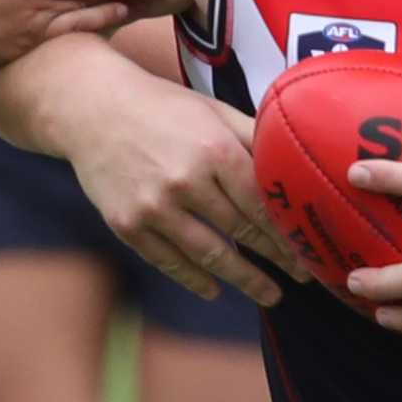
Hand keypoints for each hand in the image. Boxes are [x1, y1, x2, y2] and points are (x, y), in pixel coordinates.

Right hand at [67, 77, 305, 307]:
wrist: (91, 108)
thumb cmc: (161, 106)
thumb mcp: (211, 110)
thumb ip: (252, 136)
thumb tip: (295, 160)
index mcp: (213, 149)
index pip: (261, 202)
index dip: (289, 231)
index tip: (309, 249)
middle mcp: (185, 181)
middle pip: (242, 232)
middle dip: (277, 259)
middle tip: (301, 277)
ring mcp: (153, 208)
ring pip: (210, 255)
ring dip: (244, 280)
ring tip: (270, 295)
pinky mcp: (127, 225)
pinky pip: (169, 261)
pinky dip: (195, 280)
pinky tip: (215, 289)